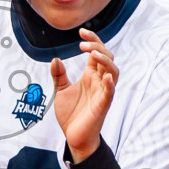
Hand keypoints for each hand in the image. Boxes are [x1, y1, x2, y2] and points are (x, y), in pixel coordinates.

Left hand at [51, 29, 118, 163]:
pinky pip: (110, 93)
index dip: (92, 40)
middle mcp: (99, 81)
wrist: (73, 136)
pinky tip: (106, 76)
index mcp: (90, 75)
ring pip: (113, 71)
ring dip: (105, 61)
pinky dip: (110, 84)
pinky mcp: (102, 106)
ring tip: (93, 54)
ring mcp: (103, 92)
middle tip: (82, 44)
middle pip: (107, 58)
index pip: (96, 53)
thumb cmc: (71, 114)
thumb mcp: (61, 91)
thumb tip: (55, 59)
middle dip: (97, 47)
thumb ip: (59, 75)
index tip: (81, 32)